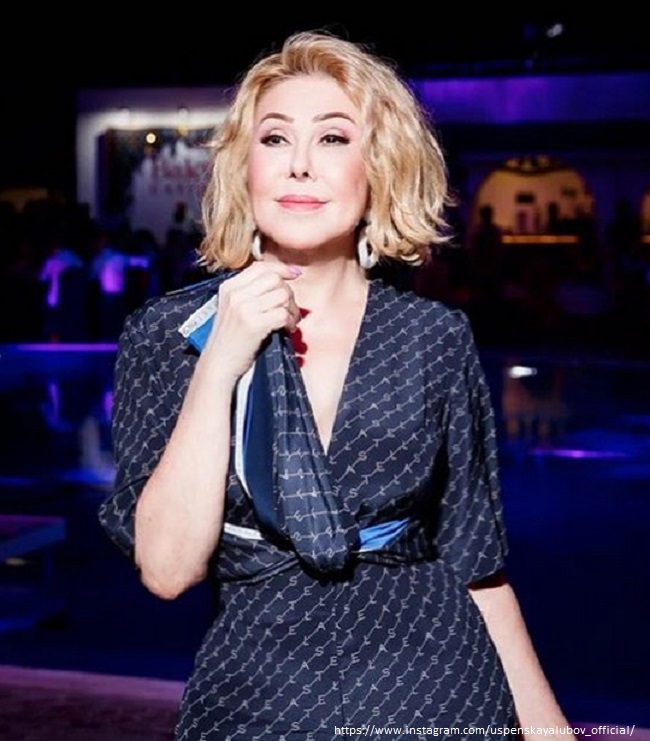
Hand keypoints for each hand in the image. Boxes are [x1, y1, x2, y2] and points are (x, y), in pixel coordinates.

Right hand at [204, 261, 301, 379]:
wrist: (219, 364)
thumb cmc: (230, 339)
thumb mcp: (233, 308)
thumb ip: (251, 292)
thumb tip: (282, 279)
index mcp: (229, 287)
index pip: (261, 267)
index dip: (282, 268)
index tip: (295, 274)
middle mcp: (235, 294)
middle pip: (275, 279)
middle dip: (288, 294)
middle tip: (289, 310)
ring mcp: (243, 308)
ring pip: (282, 295)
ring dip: (292, 309)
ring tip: (288, 321)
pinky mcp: (253, 324)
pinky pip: (283, 313)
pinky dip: (290, 322)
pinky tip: (285, 329)